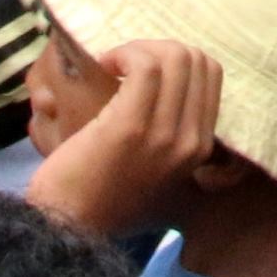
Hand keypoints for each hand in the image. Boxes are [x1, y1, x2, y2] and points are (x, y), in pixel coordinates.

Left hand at [25, 37, 222, 236]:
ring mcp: (164, 135)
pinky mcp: (131, 126)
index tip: (142, 71)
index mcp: (200, 150)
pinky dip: (124, 54)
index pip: (210, 75)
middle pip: (196, 60)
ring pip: (173, 58)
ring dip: (138, 49)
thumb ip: (174, 138)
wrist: (67, 227)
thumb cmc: (103, 198)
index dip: (176, 59)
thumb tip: (168, 83)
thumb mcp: (156, 172)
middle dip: (158, 48)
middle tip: (125, 65)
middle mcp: (190, 142)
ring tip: (112, 64)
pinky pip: (144, 67)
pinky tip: (103, 64)